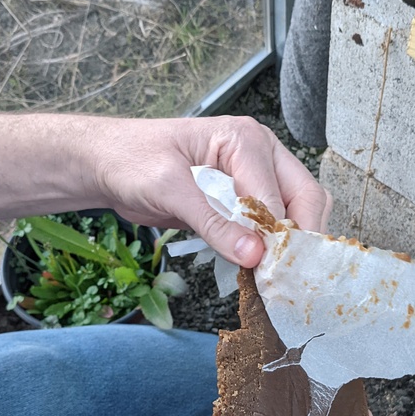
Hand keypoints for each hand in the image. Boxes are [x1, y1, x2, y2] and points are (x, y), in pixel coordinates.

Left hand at [87, 115, 331, 266]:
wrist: (109, 164)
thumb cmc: (134, 162)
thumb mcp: (171, 190)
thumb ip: (213, 222)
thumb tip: (254, 255)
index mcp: (245, 139)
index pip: (279, 195)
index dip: (276, 235)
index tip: (266, 270)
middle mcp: (260, 153)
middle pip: (305, 198)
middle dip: (297, 238)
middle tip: (280, 276)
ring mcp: (256, 175)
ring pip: (297, 211)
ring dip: (288, 244)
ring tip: (271, 275)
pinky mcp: (244, 198)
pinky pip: (273, 223)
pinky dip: (271, 246)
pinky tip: (259, 267)